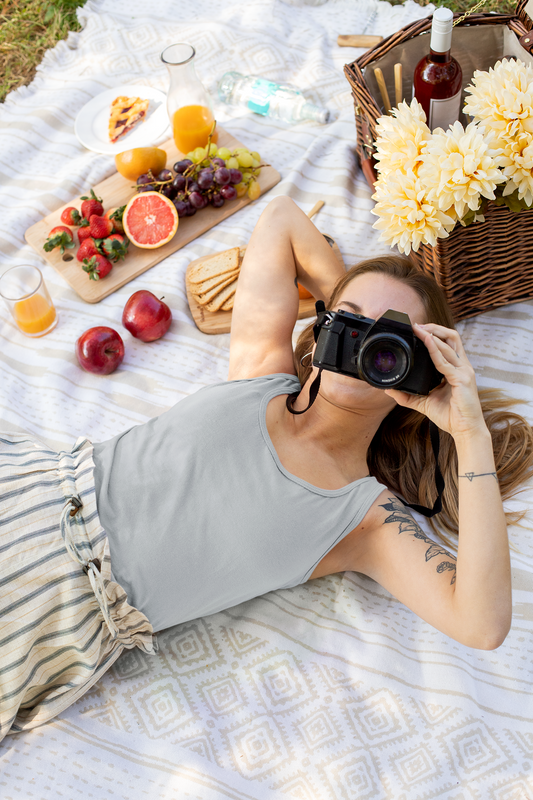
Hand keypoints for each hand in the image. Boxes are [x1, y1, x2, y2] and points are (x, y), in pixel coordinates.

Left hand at [384, 323, 486, 440]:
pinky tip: (426, 343)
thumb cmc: (450, 416)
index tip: (417, 329)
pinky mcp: (463, 379)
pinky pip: (446, 361)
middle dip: (434, 328)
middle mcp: (461, 366)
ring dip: (433, 334)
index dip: (434, 334)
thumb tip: (389, 390)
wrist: (465, 430)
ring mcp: (464, 371)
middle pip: (452, 337)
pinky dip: (435, 350)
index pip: (447, 344)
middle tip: (417, 325)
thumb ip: (407, 396)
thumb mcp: (424, 402)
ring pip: (450, 344)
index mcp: (455, 369)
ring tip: (419, 329)